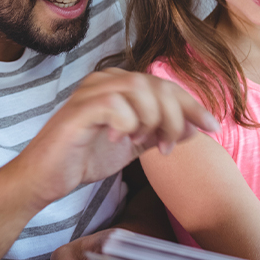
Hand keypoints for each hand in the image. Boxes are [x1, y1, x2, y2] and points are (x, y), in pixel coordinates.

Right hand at [11, 69, 218, 206]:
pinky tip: (118, 140)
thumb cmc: (86, 158)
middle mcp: (106, 80)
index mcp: (120, 84)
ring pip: (139, 90)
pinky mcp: (78, 109)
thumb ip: (160, 132)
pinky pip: (116, 105)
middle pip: (157, 85)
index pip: (165, 86)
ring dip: (152, 120)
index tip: (212, 126)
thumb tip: (193, 127)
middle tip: (168, 146)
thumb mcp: (133, 144)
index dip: (192, 105)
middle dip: (174, 117)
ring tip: (143, 144)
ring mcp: (90, 91)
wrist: (47, 179)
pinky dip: (127, 124)